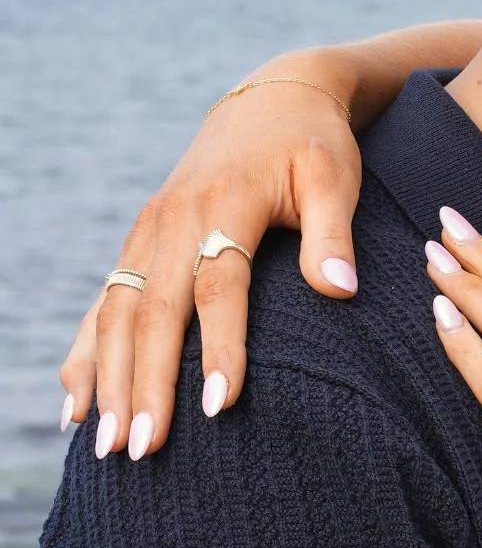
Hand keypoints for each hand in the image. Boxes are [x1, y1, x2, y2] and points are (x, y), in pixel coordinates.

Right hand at [62, 71, 362, 459]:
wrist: (274, 98)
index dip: (219, 348)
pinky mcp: (141, 243)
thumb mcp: (335, 177)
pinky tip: (76, 406)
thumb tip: (339, 290)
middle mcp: (173, 219)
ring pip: (118, 314)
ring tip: (105, 446)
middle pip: (154, 311)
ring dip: (109, 381)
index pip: (219, 286)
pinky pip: (106, 305)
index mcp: (223, 203)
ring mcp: (149, 231)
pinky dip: (88, 355)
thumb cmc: (315, 144)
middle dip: (145, 384)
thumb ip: (334, 234)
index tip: (219, 408)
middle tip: (141, 449)